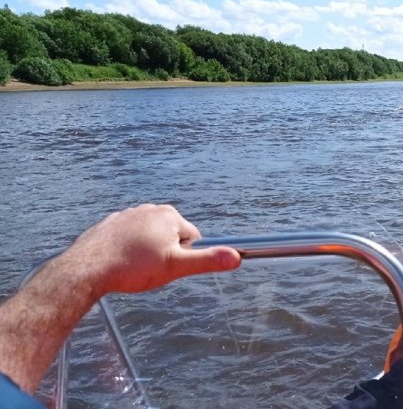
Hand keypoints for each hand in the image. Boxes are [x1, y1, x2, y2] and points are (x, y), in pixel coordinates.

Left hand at [60, 204, 240, 295]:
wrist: (88, 268)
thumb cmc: (133, 267)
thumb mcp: (176, 266)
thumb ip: (207, 261)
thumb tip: (236, 257)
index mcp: (169, 215)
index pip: (192, 238)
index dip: (184, 257)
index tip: (168, 267)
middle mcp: (149, 210)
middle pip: (170, 237)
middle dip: (165, 255)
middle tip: (150, 270)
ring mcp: (128, 215)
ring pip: (149, 239)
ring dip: (146, 254)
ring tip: (134, 269)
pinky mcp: (110, 225)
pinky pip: (128, 240)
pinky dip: (128, 251)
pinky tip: (121, 265)